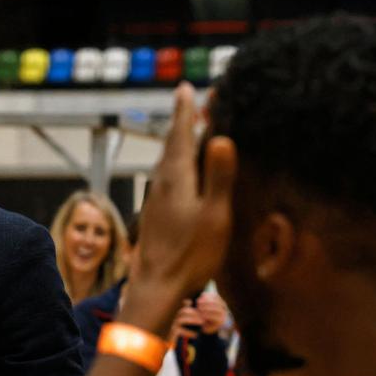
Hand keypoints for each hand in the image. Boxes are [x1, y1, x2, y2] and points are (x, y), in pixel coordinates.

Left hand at [121, 83, 236, 337]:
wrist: (156, 287)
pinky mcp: (155, 216)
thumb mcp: (214, 215)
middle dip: (182, 123)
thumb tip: (220, 138)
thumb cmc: (189, 255)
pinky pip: (166, 180)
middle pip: (172, 146)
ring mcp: (155, 201)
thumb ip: (218, 177)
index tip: (186, 88)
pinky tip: (180, 177)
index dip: (186, 111)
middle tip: (189, 102)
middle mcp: (160, 184)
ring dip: (177, 144)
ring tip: (187, 132)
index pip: (181, 135)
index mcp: (176, 178)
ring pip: (167, 163)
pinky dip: (176, 166)